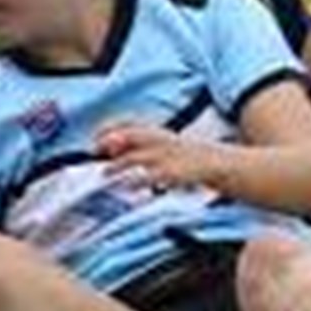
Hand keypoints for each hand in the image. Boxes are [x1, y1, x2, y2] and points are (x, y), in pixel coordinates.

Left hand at [95, 121, 218, 190]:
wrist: (215, 163)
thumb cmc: (183, 156)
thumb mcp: (161, 144)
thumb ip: (137, 145)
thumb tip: (109, 148)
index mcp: (157, 132)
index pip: (129, 123)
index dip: (110, 127)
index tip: (95, 137)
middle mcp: (160, 140)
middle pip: (131, 136)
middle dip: (111, 141)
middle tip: (95, 150)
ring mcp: (167, 156)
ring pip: (137, 157)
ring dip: (118, 165)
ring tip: (105, 173)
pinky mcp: (172, 172)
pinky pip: (150, 177)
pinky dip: (136, 182)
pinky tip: (127, 187)